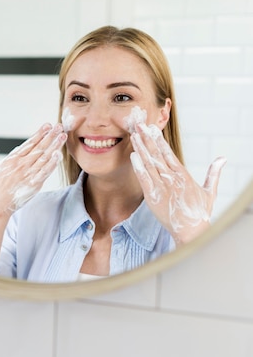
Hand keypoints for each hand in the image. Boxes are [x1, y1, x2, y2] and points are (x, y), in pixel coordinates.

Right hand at [0, 123, 65, 212]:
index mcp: (12, 158)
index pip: (29, 143)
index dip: (39, 133)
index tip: (48, 125)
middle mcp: (21, 165)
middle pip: (39, 148)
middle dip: (50, 136)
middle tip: (59, 127)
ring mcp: (28, 174)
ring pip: (44, 158)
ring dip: (55, 146)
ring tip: (63, 137)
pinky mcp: (33, 185)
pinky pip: (45, 172)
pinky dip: (52, 164)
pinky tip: (59, 155)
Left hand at [130, 124, 225, 244]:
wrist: (191, 231)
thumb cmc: (199, 212)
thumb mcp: (209, 191)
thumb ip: (213, 174)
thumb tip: (222, 158)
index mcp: (183, 175)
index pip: (169, 153)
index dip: (159, 140)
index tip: (152, 128)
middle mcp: (172, 179)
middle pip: (157, 155)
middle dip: (147, 139)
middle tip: (138, 124)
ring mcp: (162, 187)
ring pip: (149, 164)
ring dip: (140, 149)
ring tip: (134, 135)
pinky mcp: (153, 197)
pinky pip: (144, 180)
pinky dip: (139, 167)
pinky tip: (133, 156)